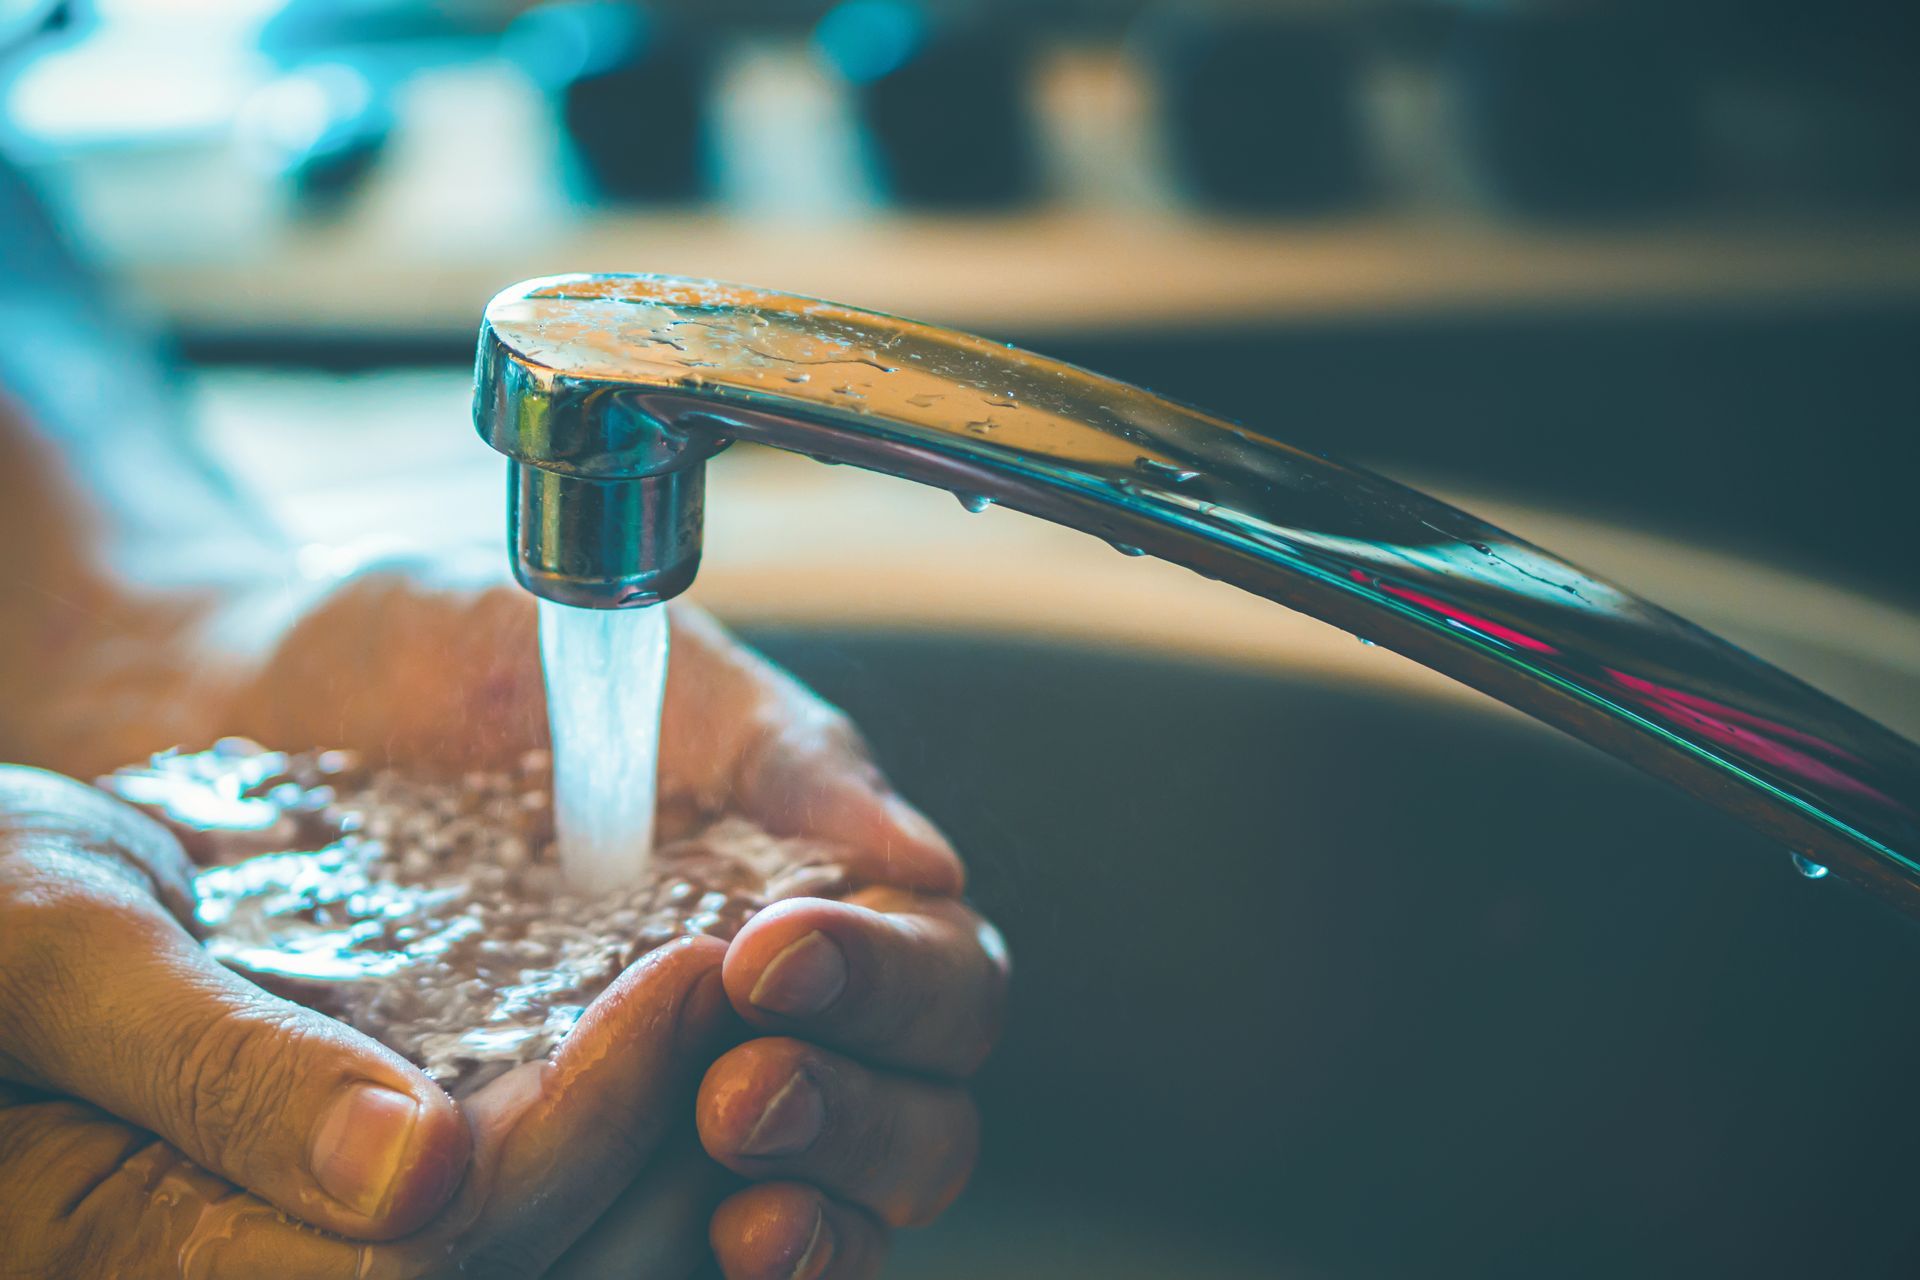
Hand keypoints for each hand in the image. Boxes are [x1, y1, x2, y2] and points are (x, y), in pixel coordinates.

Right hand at [0, 764, 736, 1276]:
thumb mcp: (65, 942)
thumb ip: (220, 1067)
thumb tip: (414, 1178)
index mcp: (162, 1255)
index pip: (442, 1249)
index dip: (590, 1122)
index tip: (686, 971)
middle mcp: (258, 1279)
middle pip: (535, 1277)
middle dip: (668, 1145)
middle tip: (755, 987)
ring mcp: (315, 1249)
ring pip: (563, 1271)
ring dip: (681, 1168)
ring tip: (754, 1022)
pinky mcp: (367, 1215)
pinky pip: (531, 1227)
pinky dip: (637, 1165)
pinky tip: (700, 1069)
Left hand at [6, 567, 1007, 1276]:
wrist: (255, 709)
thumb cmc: (446, 673)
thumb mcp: (622, 666)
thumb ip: (776, 750)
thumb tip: (917, 857)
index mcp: (811, 886)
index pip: (939, 967)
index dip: (888, 980)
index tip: (768, 954)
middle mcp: (777, 1011)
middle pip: (922, 1109)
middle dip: (858, 1110)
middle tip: (739, 1089)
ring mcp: (692, 1099)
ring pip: (850, 1202)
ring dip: (821, 1213)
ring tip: (732, 1198)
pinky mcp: (589, 1168)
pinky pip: (699, 1246)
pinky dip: (744, 1263)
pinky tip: (709, 1249)